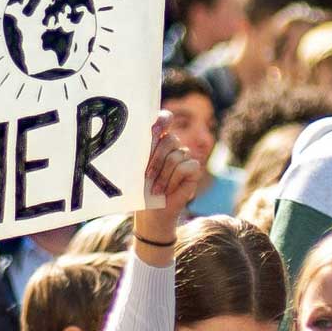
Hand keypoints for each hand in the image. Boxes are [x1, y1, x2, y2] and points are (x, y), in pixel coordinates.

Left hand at [132, 115, 203, 256]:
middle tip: (146, 176)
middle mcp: (173, 145)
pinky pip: (184, 167)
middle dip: (155, 159)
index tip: (154, 128)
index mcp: (158, 139)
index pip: (165, 118)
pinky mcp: (194, 169)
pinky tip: (165, 191)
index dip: (163, 119)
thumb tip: (141, 136)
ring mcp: (185, 156)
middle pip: (169, 140)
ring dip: (162, 175)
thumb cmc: (141, 189)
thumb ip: (142, 150)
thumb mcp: (137, 168)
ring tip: (155, 189)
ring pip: (175, 156)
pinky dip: (172, 181)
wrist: (151, 212)